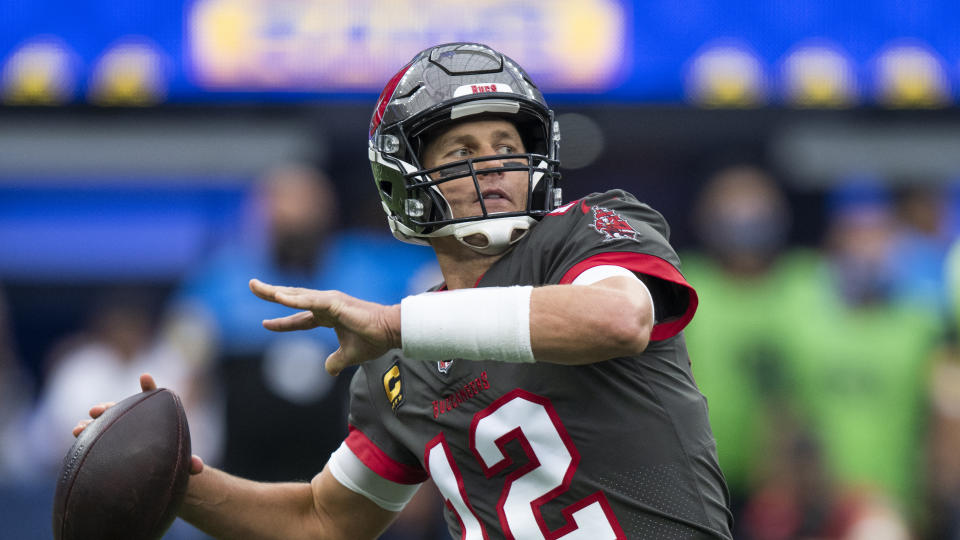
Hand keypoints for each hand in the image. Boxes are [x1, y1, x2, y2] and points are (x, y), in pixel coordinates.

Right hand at [72, 373, 204, 474]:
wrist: (157, 470)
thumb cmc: (171, 461)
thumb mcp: (181, 462)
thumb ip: (189, 462)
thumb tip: (198, 467)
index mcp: (156, 417)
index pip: (153, 399)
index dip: (149, 388)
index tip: (145, 378)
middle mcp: (135, 419)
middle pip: (122, 408)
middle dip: (109, 407)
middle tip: (98, 409)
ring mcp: (120, 429)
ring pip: (106, 420)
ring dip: (94, 420)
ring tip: (81, 423)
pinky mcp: (109, 441)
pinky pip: (96, 436)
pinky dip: (86, 434)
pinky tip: (76, 434)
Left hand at [249, 279, 401, 375]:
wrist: (390, 333)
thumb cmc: (374, 339)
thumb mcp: (349, 355)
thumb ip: (336, 361)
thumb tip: (327, 370)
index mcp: (328, 315)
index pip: (300, 319)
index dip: (282, 322)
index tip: (265, 324)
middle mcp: (326, 304)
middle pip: (292, 298)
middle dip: (270, 293)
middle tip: (252, 285)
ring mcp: (330, 301)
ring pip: (297, 295)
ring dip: (275, 292)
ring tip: (256, 287)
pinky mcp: (335, 303)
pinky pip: (309, 301)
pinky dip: (293, 299)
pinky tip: (278, 298)